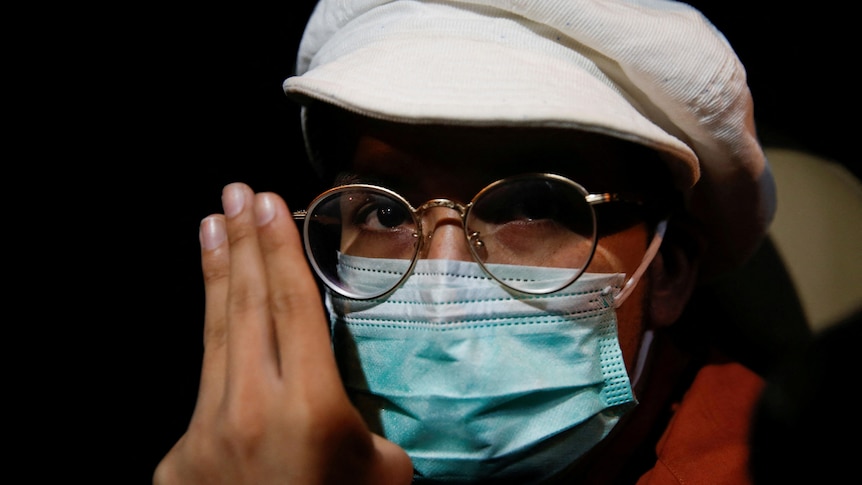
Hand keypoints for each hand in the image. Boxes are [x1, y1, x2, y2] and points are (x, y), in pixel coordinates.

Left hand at [154, 183, 412, 484]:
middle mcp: (252, 406)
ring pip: (214, 334)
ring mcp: (206, 430)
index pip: (293, 306)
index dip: (281, 249)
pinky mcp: (179, 457)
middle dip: (244, 242)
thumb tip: (356, 403)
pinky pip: (204, 388)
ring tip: (211, 226)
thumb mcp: (385, 477)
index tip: (269, 203)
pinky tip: (213, 310)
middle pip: (247, 305)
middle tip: (236, 193)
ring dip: (216, 276)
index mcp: (311, 407)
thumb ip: (370, 428)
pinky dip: (211, 343)